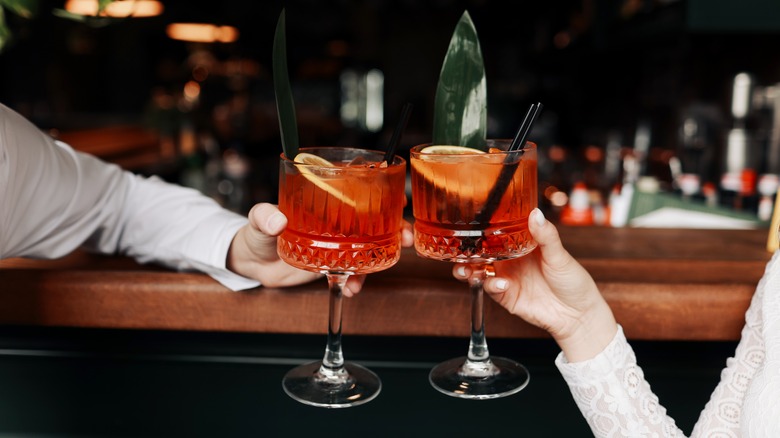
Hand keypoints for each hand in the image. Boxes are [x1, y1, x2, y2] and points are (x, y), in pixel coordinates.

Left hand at [228, 203, 413, 296]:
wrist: (252, 264)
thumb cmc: (256, 232)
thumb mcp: (258, 220)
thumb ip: (265, 216)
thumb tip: (277, 220)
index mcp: (325, 201)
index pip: (360, 191)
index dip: (384, 194)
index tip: (399, 201)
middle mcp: (337, 221)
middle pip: (375, 220)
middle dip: (396, 228)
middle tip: (406, 237)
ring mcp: (337, 244)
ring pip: (370, 247)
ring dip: (383, 257)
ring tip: (380, 268)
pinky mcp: (333, 265)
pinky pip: (353, 272)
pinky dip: (356, 281)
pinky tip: (351, 289)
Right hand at [452, 208, 616, 361]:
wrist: (578, 315)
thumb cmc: (573, 282)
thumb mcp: (560, 255)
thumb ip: (546, 236)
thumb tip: (535, 213)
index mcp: (521, 245)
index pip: (496, 233)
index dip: (482, 228)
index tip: (470, 222)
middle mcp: (510, 261)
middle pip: (480, 252)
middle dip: (466, 250)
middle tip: (459, 249)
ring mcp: (506, 278)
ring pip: (478, 271)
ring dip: (468, 269)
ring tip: (467, 269)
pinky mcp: (506, 297)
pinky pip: (490, 289)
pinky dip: (491, 285)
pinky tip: (502, 284)